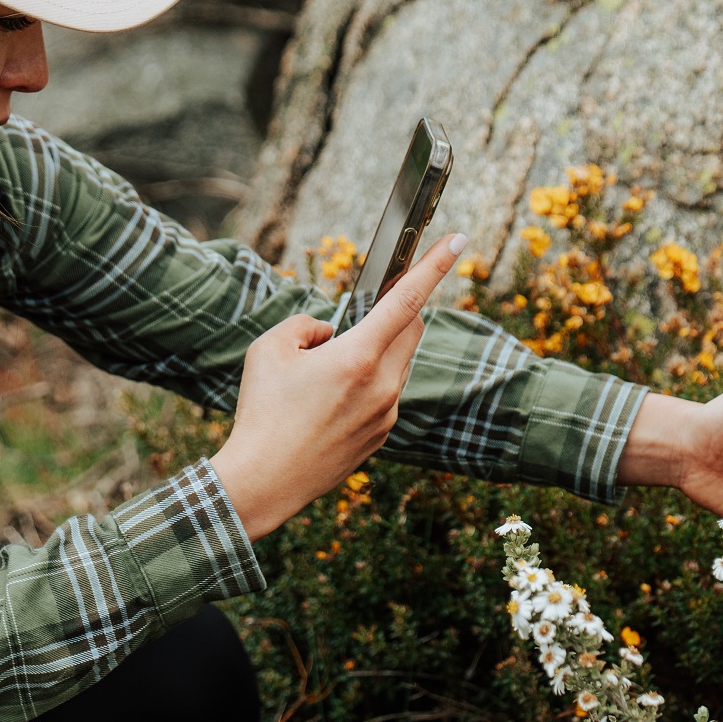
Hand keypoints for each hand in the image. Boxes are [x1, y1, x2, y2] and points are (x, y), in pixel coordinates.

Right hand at [211, 234, 468, 537]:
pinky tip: (329, 401)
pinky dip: (369, 382)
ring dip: (377, 350)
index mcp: (358, 357)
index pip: (407, 299)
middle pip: (412, 328)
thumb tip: (332, 333)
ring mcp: (387, 413)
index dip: (435, 265)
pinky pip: (387, 393)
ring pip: (399, 362)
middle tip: (367, 310)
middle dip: (399, 310)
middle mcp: (383, 385)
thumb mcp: (269, 349)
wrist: (264, 482)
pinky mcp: (383, 435)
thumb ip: (307, 325)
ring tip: (328, 372)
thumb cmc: (262, 412)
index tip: (459, 239)